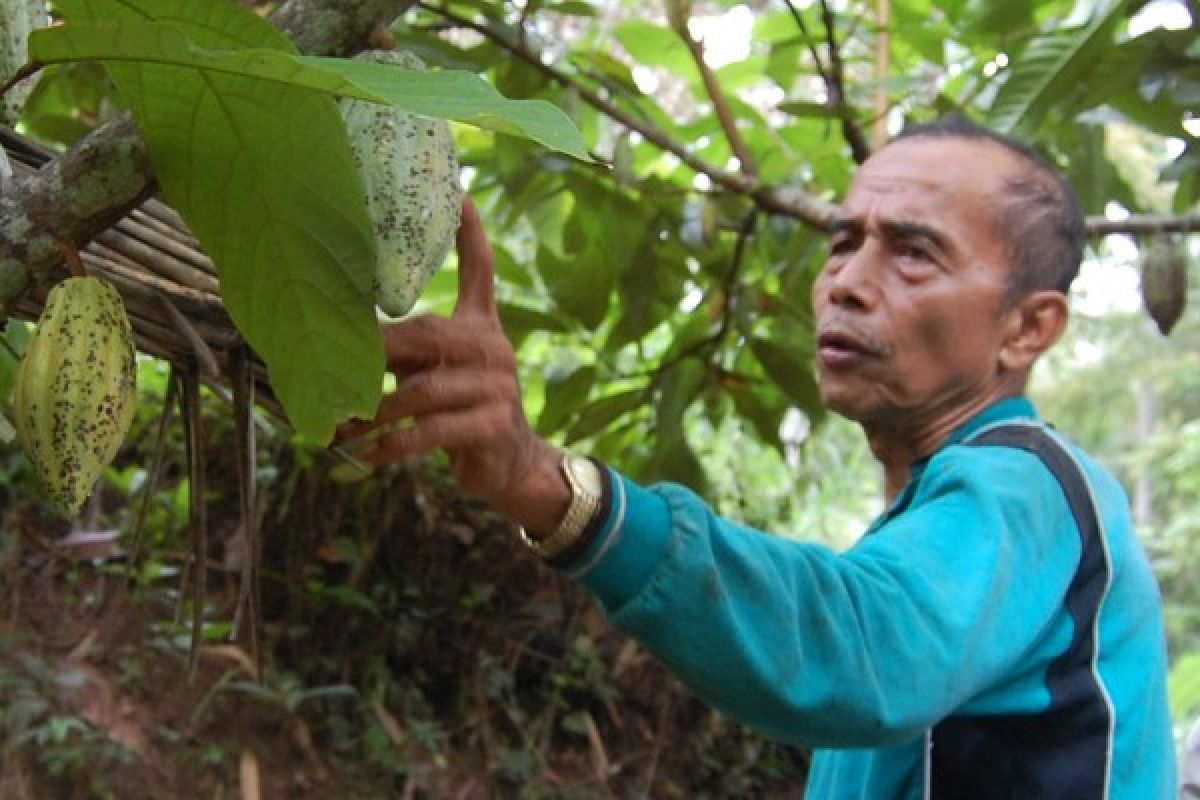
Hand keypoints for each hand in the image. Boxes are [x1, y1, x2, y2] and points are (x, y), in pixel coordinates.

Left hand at [338, 199, 568, 533]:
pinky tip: (368, 456)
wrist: (511, 467)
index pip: (480, 272)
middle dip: (378, 355)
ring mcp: (499, 387)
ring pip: (423, 389)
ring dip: (376, 411)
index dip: (470, 233)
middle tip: (335, 370)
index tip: (460, 194)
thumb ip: (410, 353)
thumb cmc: (461, 414)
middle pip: (428, 334)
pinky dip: (393, 445)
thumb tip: (340, 340)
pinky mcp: (494, 425)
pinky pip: (431, 430)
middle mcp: (494, 348)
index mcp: (481, 328)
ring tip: (342, 426)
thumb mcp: (438, 375)